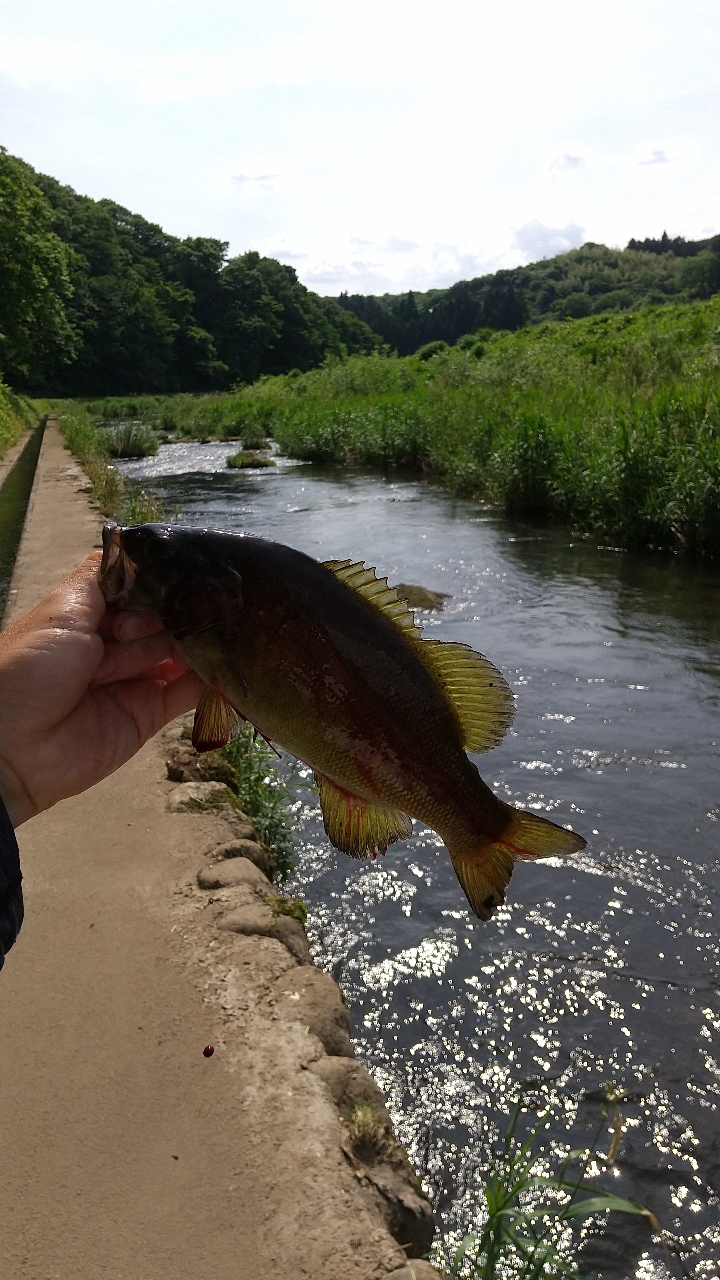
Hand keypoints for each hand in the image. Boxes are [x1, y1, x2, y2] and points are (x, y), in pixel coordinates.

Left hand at [0, 552, 206, 827]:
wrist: (11, 747)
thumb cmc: (30, 668)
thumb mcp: (63, 610)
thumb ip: (104, 579)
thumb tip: (136, 546)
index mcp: (91, 614)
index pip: (142, 588)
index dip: (162, 584)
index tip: (186, 579)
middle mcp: (116, 643)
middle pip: (165, 618)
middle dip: (179, 614)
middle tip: (192, 613)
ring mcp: (135, 678)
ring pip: (181, 652)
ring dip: (200, 642)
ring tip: (230, 629)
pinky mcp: (149, 715)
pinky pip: (188, 694)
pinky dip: (212, 682)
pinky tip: (235, 666)